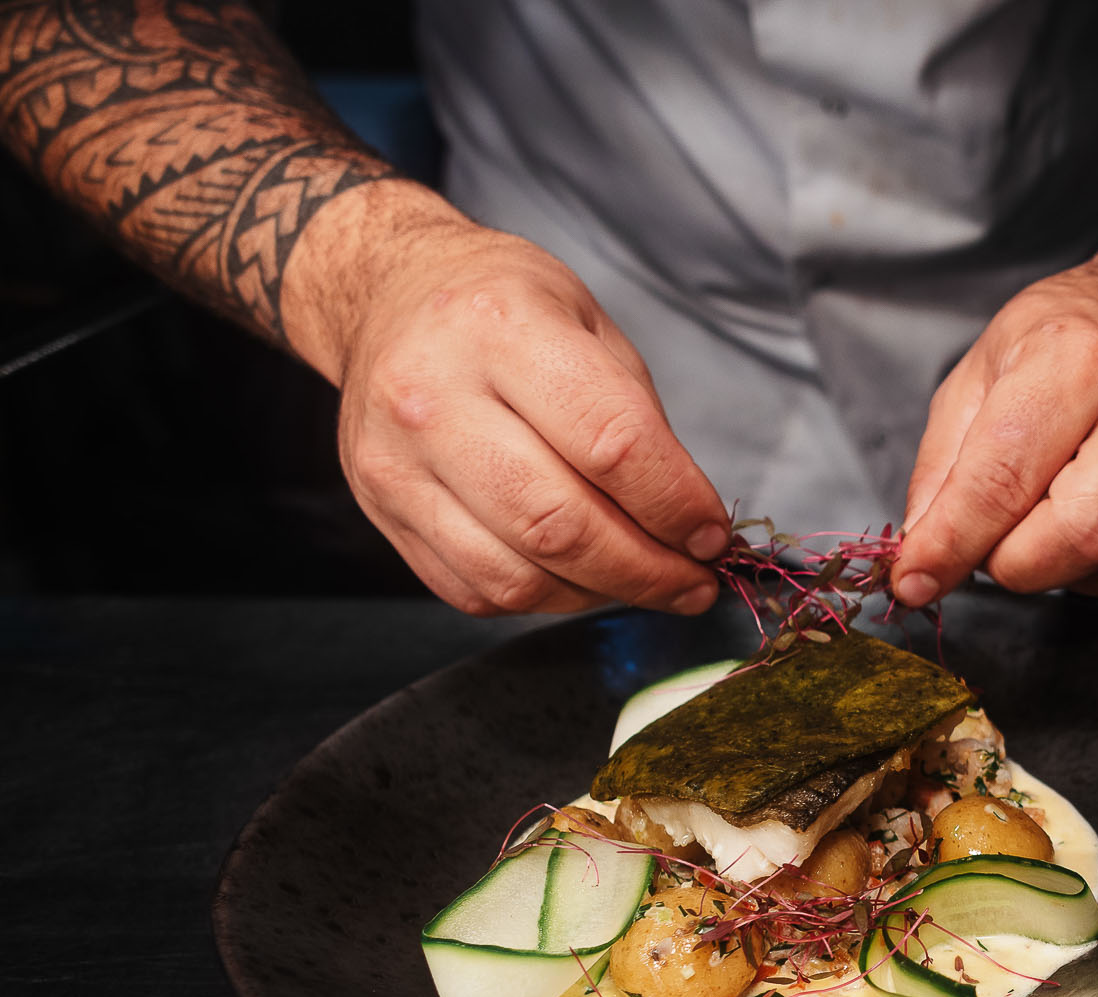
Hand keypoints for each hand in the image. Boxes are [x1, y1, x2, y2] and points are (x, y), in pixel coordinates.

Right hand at [291, 196, 729, 615]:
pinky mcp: (383, 511)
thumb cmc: (503, 309)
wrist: (387, 296)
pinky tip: (580, 577)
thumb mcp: (589, 323)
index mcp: (501, 329)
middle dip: (648, 571)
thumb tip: (690, 524)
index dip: (676, 505)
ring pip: (518, 575)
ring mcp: (397, 462)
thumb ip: (638, 421)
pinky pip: (477, 590)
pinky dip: (545, 599)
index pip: (612, 444)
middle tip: (694, 583)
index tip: (714, 536)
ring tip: (645, 582)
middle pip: (560, 526)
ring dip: (601, 594)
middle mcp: (434, 397)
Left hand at [890, 256, 1097, 604]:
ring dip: (1061, 567)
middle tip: (996, 537)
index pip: (1005, 478)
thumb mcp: (977, 377)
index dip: (953, 543)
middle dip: (1015, 563)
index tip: (915, 580)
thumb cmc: (1062, 344)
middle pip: (1079, 538)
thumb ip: (941, 473)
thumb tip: (922, 561)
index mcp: (1076, 359)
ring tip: (1053, 511)